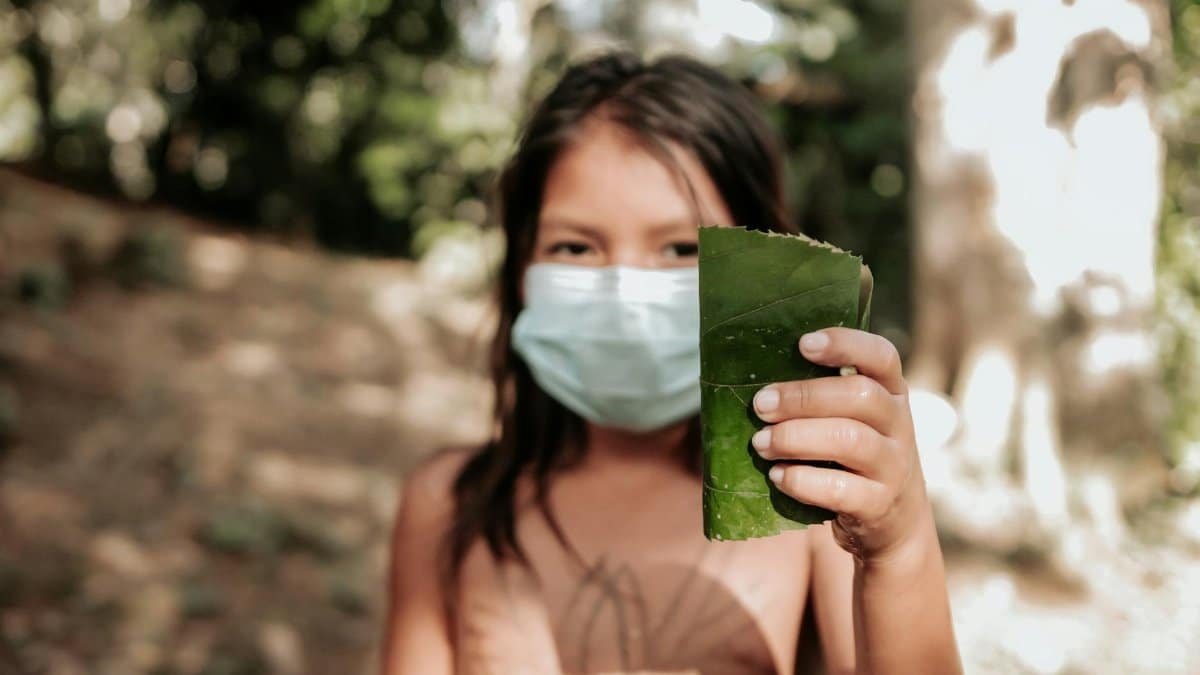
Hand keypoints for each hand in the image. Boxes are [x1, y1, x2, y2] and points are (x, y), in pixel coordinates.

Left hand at [750, 327, 929, 561]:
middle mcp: (898, 423)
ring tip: (761, 443)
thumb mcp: (850, 419)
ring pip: (850, 440)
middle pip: (860, 395)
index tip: (803, 344)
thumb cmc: (853, 455)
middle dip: (803, 397)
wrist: (892, 522)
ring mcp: (894, 465)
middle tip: (761, 405)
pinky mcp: (879, 504)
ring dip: (796, 438)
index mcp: (890, 391)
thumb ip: (820, 396)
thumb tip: (757, 384)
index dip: (845, 344)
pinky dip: (802, 480)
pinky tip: (778, 476)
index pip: (881, 356)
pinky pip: (841, 489)